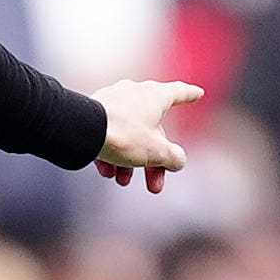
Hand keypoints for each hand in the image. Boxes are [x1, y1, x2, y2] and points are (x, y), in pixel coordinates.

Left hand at [90, 79, 202, 193]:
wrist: (82, 130)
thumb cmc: (124, 135)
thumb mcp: (157, 152)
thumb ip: (174, 157)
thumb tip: (176, 160)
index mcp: (154, 96)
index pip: (178, 92)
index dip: (190, 94)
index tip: (198, 93)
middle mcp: (134, 93)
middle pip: (152, 130)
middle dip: (153, 162)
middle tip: (154, 186)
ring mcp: (112, 100)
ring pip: (129, 135)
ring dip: (129, 162)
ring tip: (122, 181)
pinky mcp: (93, 110)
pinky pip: (108, 133)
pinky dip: (110, 152)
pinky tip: (105, 171)